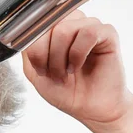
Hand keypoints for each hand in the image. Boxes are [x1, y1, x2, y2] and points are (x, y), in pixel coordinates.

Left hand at [21, 8, 132, 132]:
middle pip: (48, 24)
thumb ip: (27, 48)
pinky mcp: (108, 34)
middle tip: (54, 74)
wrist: (90, 110)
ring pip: (65, 28)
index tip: (40, 69)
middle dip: (47, 54)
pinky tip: (77, 66)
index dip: (34, 48)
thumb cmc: (67, 91)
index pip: (35, 23)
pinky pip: (88, 32)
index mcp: (55, 28)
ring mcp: (90, 26)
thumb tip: (24, 31)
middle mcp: (72, 23)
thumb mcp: (34, 71)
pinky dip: (78, 53)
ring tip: (66, 73)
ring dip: (60, 56)